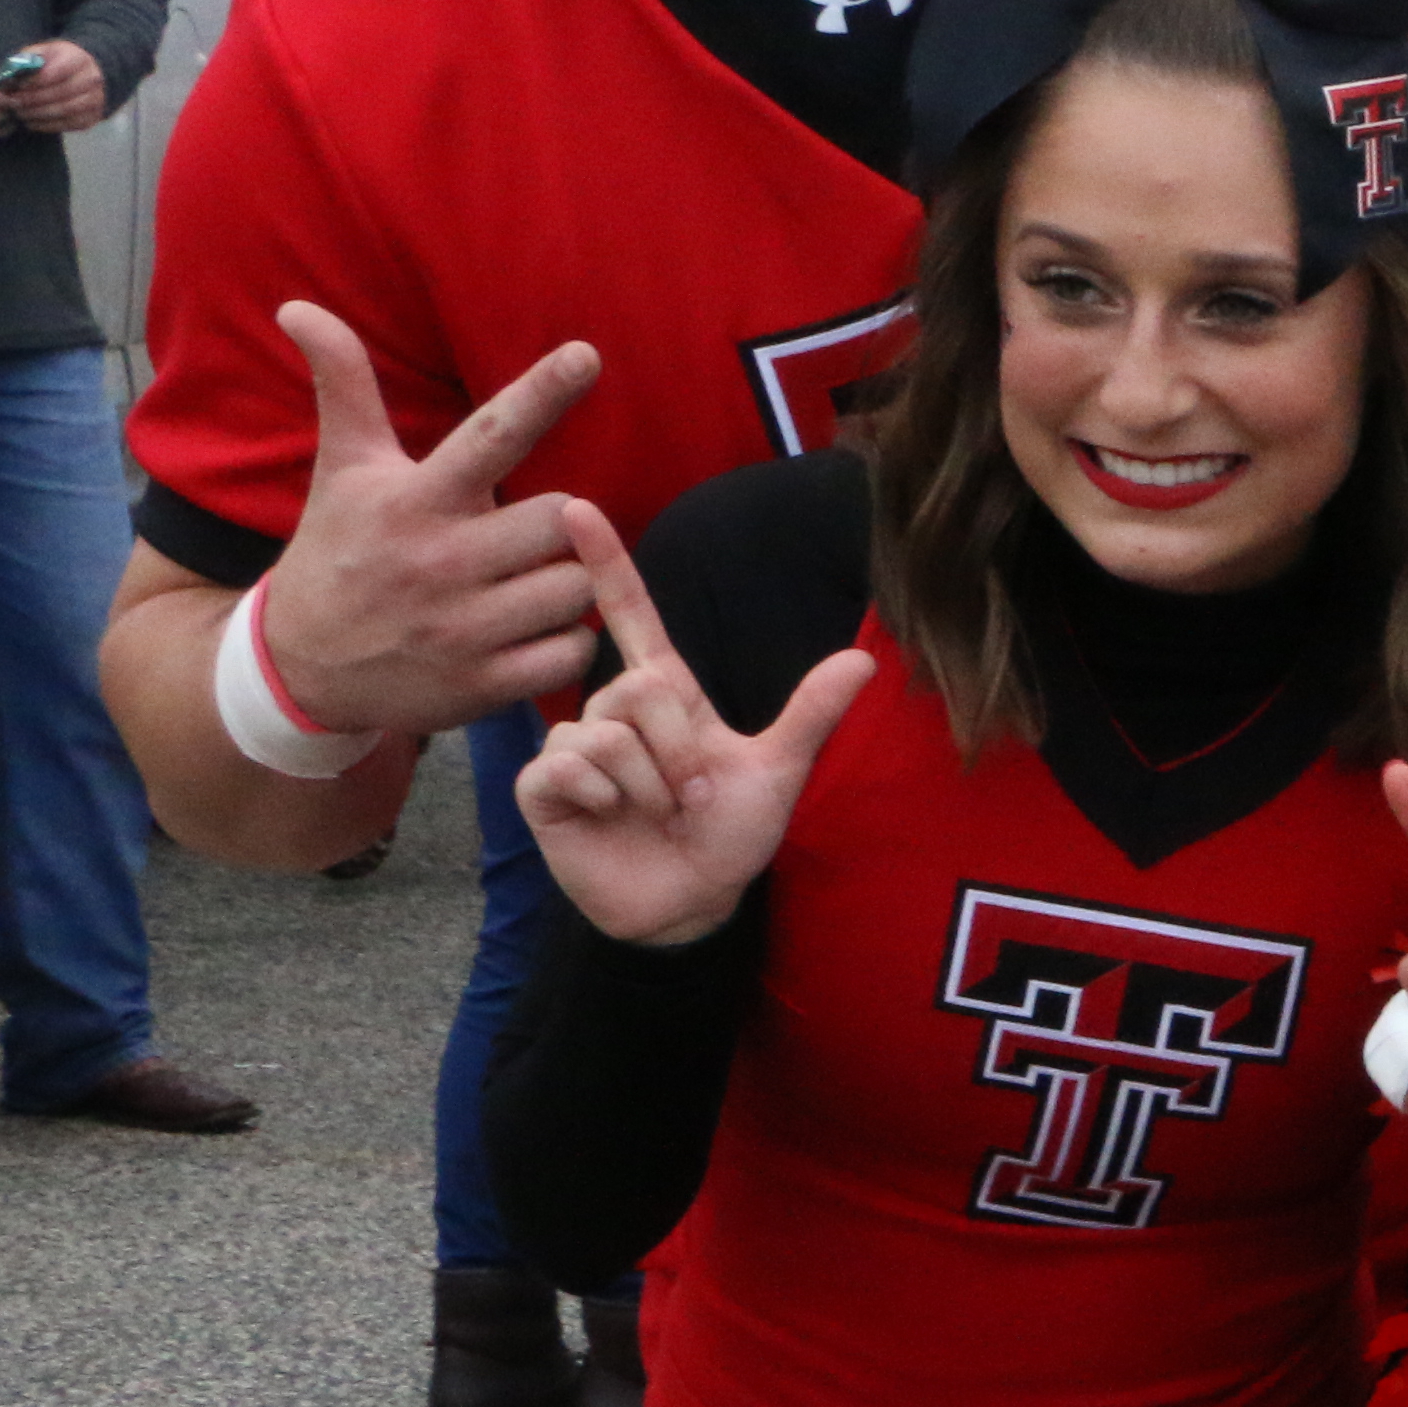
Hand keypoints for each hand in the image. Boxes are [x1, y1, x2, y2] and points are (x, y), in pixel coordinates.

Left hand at [3, 41, 109, 133]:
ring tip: (20, 113)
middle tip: (14, 103)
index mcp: (78, 58)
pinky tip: (32, 121)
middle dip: (34, 99)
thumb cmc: (58, 62)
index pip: (57, 72)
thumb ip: (28, 60)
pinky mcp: (92, 117)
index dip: (35, 81)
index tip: (17, 86)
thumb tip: (11, 76)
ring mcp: (95, 100)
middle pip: (61, 93)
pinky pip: (69, 124)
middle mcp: (92, 79)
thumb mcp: (43, 52)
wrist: (86, 74)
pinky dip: (47, 125)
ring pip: (65, 110)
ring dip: (39, 114)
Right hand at [257, 302, 612, 735]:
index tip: (586, 353)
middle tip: (532, 534)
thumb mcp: (342, 469)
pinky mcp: (482, 684)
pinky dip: (570, 642)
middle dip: (563, 523)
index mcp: (415, 500)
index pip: (490, 436)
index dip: (541, 393)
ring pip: (579, 587)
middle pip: (564, 517)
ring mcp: (463, 628)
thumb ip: (343, 387)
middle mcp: (441, 561)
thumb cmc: (337, 550)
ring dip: (572, 582)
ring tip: (529, 581)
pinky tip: (533, 632)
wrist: (298, 667)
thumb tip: (298, 304)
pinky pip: (575, 650)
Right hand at [511, 503, 877, 947]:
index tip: (577, 506)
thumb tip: (864, 659)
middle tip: (689, 794)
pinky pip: (569, 766)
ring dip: (649, 784)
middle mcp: (615, 710)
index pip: (633, 616)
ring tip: (656, 812)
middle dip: (679, 749)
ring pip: (607, 732)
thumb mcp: (777, 770)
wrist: (691, 900)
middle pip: (640, 688)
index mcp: (667, 694)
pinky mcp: (542, 786)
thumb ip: (811, 713)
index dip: (608, 564)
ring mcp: (575, 746)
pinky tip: (610, 818)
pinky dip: (603, 797)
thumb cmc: (729, 833)